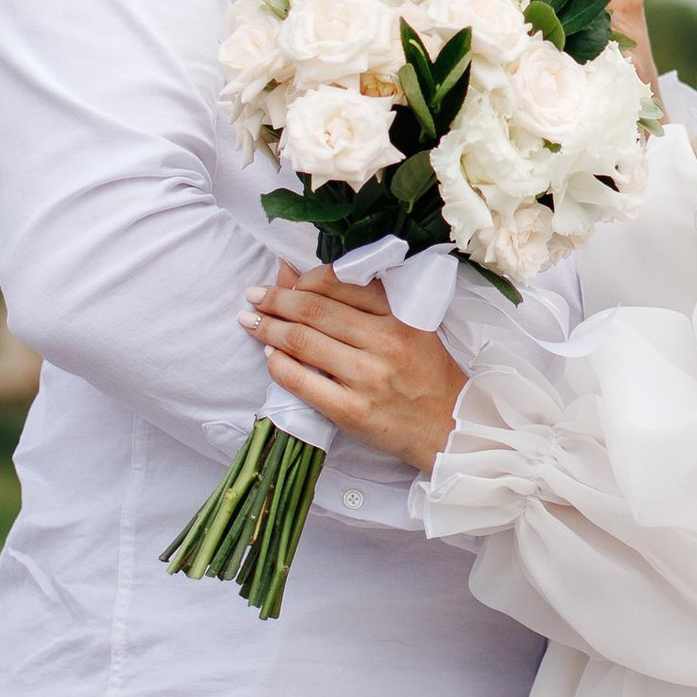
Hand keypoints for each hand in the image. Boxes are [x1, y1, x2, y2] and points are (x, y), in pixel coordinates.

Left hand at [241, 265, 466, 472]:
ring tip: (250, 322)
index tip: (283, 279)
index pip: (339, 283)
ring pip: (303, 342)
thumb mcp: (402, 325)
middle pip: (314, 310)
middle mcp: (384, 342)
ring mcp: (367, 378)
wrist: (446, 426)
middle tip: (254, 295)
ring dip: (268, 329)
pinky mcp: (351, 411)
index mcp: (399, 315)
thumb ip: (352, 299)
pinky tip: (268, 356)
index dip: (303, 279)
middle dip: (276, 300)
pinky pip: (301, 382)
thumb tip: (290, 271)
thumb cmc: (424, 371)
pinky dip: (278, 366)